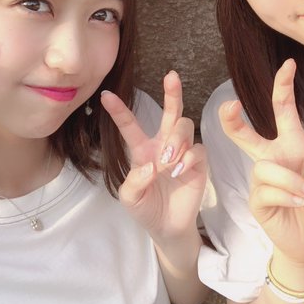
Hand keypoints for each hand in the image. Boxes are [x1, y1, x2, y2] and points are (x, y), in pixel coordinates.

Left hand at [101, 71, 206, 240]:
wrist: (167, 228)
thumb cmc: (146, 208)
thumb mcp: (130, 198)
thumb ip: (135, 181)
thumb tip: (152, 165)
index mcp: (143, 150)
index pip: (131, 126)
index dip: (119, 111)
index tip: (105, 95)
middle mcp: (164, 145)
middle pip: (170, 112)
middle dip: (172, 93)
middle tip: (171, 76)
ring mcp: (183, 152)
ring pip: (184, 127)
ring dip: (175, 139)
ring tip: (168, 160)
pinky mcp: (199, 163)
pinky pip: (197, 149)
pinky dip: (188, 157)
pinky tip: (178, 170)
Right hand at [219, 59, 303, 266]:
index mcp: (294, 147)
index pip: (284, 112)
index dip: (283, 88)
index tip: (287, 64)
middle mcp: (274, 159)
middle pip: (244, 135)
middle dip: (232, 120)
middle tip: (229, 106)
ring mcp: (263, 180)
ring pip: (265, 167)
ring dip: (290, 179)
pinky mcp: (257, 200)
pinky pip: (265, 189)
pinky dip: (286, 194)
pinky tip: (299, 202)